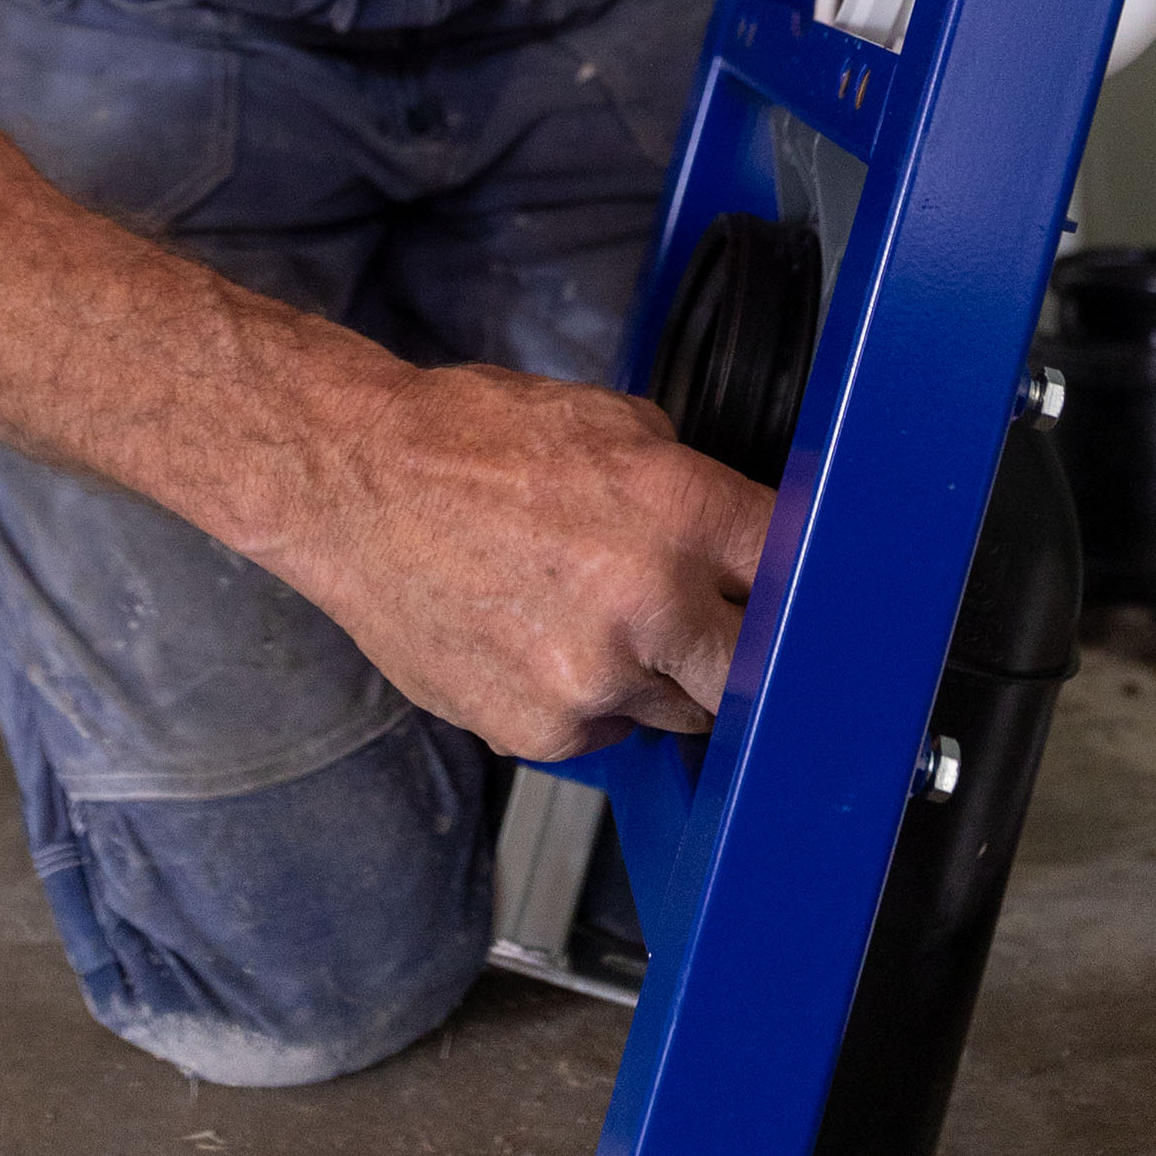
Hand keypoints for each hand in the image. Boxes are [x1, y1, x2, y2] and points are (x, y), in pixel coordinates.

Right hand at [283, 360, 773, 758]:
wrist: (356, 484)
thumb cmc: (471, 442)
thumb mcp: (609, 422)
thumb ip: (685, 486)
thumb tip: (736, 535)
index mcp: (679, 510)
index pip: (797, 573)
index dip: (800, 583)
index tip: (794, 593)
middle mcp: (649, 602)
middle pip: (756, 670)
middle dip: (742, 651)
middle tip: (715, 628)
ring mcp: (594, 678)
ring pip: (679, 709)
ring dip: (659, 675)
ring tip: (598, 619)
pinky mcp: (541, 730)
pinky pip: (603, 734)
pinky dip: (588, 702)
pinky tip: (543, 643)